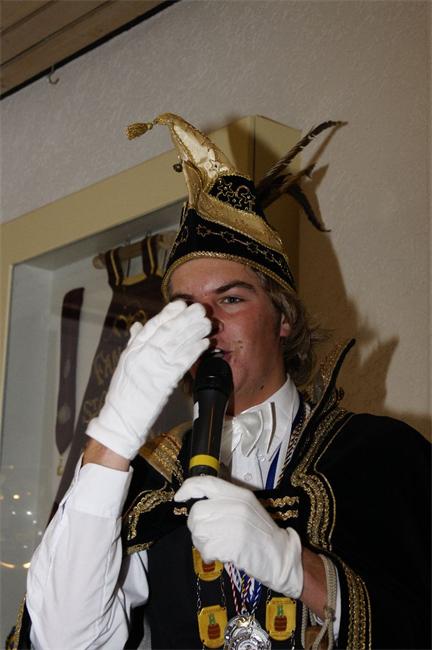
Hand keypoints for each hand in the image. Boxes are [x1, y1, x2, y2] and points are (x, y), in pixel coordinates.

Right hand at [87, 300, 210, 459]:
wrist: (120, 417)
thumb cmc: (123, 392)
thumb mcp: (124, 363)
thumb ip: (133, 343)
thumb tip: (136, 325)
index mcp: (133, 349)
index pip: (152, 326)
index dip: (168, 314)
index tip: (181, 304)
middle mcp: (142, 354)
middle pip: (168, 331)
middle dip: (185, 319)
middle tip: (200, 309)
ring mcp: (152, 367)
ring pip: (177, 344)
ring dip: (194, 332)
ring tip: (206, 324)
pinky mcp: (163, 381)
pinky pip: (181, 362)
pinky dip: (194, 351)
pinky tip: (204, 344)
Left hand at [175, 476, 303, 597]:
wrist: (279, 555)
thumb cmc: (260, 531)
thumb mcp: (246, 506)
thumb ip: (224, 501)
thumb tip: (197, 502)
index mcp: (238, 494)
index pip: (206, 483)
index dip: (188, 488)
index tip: (179, 497)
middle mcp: (235, 506)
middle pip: (197, 512)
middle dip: (197, 526)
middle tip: (208, 535)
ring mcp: (234, 525)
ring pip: (198, 531)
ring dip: (202, 542)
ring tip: (216, 545)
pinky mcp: (232, 545)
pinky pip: (206, 549)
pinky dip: (209, 554)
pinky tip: (220, 555)